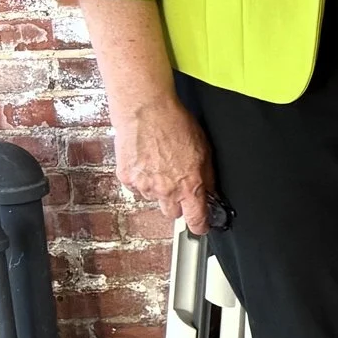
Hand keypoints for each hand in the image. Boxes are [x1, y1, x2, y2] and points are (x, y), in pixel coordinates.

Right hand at [112, 92, 218, 234]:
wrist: (146, 110)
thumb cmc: (176, 124)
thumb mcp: (205, 150)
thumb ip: (207, 176)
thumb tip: (211, 191)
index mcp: (189, 185)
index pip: (196, 219)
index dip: (200, 226)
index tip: (201, 228)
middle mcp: (166, 190)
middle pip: (172, 213)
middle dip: (177, 203)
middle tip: (178, 183)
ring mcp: (144, 186)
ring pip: (153, 198)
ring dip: (158, 188)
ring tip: (160, 164)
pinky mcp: (126, 178)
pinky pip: (136, 187)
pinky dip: (141, 178)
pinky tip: (146, 161)